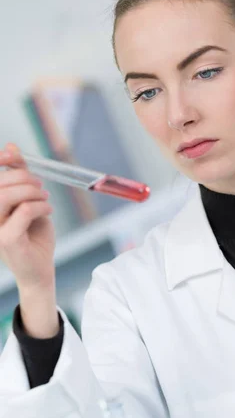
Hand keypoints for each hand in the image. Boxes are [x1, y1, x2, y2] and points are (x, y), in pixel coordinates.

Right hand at [0, 143, 55, 290]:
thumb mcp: (28, 201)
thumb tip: (11, 147)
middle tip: (41, 186)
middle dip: (24, 177)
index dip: (0, 161)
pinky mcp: (6, 240)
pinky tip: (47, 210)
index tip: (12, 154)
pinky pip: (23, 211)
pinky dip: (40, 206)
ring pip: (7, 196)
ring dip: (32, 192)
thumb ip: (19, 178)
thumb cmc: (33, 236)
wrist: (40, 270)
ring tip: (44, 198)